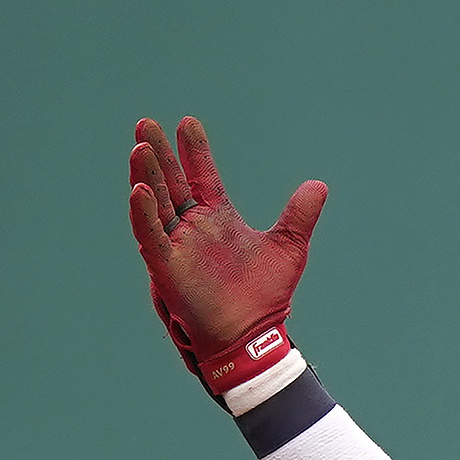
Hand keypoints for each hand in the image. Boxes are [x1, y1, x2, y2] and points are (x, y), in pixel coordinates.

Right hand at [127, 115, 325, 397]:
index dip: (194, 150)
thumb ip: (299, 216)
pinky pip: (151, 237)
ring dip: (147, 176)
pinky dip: (144, 215)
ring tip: (140, 147)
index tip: (188, 123)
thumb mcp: (288, 249)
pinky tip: (139, 190)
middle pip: (171, 182)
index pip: (202, 175)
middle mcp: (193, 227)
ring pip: (156, 203)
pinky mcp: (166, 268)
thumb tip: (319, 186)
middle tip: (146, 124)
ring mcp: (177, 246)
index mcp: (218, 218)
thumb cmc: (266, 297)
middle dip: (158, 154)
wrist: (254, 337)